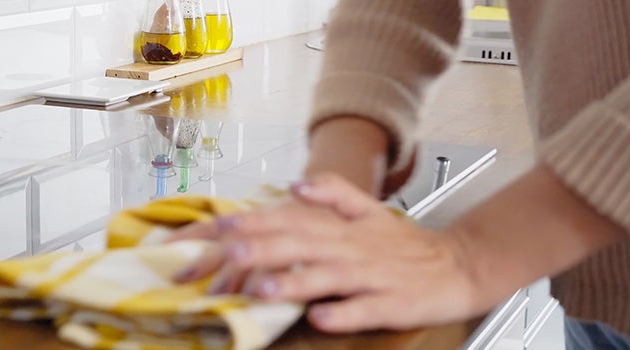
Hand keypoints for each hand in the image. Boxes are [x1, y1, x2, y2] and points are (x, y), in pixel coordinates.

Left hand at [171, 174, 479, 331]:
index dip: (252, 223)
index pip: (288, 219)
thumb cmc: (404, 244)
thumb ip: (333, 193)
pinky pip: (365, 308)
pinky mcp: (392, 302)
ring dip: (293, 281)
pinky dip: (343, 311)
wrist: (457, 265)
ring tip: (259, 289)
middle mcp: (351, 247)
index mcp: (341, 227)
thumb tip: (294, 184)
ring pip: (327, 276)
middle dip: (260, 248)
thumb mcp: (369, 210)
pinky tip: (320, 316)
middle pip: (300, 244)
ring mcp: (371, 276)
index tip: (217, 228)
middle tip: (223, 254)